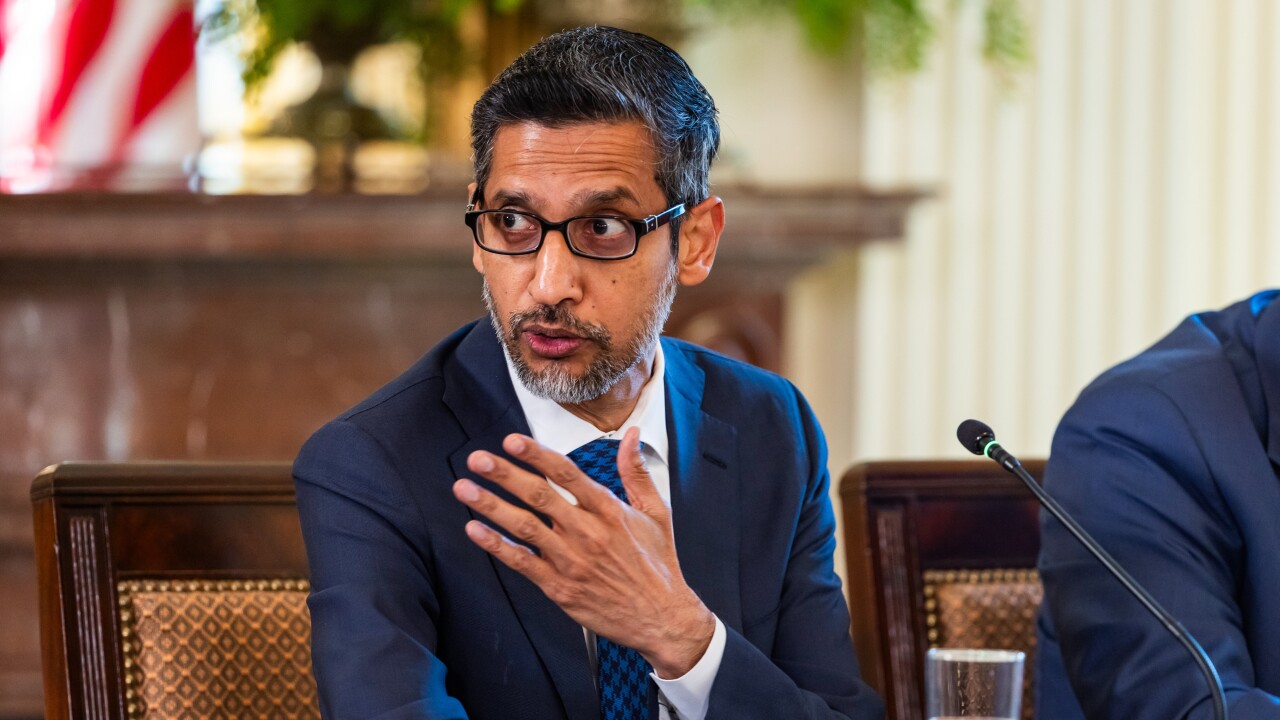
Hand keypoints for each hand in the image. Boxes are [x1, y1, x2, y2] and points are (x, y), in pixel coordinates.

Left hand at [452, 428, 714, 677]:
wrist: (660, 618)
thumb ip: (635, 471)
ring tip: (465, 488)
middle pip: (538, 496)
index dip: (537, 455)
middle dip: (504, 475)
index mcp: (609, 511)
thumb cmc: (657, 564)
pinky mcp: (559, 587)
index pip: (567, 474)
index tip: (512, 441)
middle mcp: (587, 533)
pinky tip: (474, 529)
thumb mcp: (655, 512)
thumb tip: (630, 434)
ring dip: (491, 506)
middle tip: (477, 459)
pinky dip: (496, 546)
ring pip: (524, 527)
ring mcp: (570, 561)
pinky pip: (521, 562)